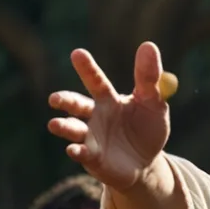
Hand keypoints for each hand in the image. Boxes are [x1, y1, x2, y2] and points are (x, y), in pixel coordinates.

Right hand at [48, 42, 170, 191]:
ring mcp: (90, 137)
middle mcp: (94, 116)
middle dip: (64, 100)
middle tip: (55, 98)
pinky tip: (73, 149)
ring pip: (72, 129)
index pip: (96, 81)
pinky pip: (81, 153)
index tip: (77, 54)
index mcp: (108, 99)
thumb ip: (150, 78)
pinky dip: (76, 151)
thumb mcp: (154, 103)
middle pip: (76, 105)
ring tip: (55, 124)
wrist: (146, 163)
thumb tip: (148, 45)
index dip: (87, 68)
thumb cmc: (147, 128)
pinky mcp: (92, 158)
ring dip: (63, 126)